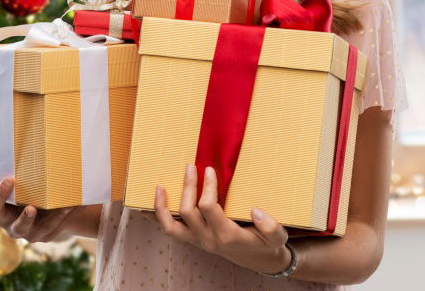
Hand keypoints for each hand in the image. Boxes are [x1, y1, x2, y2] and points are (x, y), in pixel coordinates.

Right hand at [0, 152, 77, 242]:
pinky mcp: (47, 235)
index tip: (9, 179)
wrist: (38, 210)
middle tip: (31, 207)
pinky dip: (64, 215)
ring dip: (54, 218)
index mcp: (0, 214)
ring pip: (41, 229)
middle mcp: (13, 227)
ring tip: (61, 206)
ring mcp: (31, 234)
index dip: (0, 195)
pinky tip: (73, 204)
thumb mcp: (4, 184)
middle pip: (17, 227)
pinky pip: (56, 227)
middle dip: (25, 219)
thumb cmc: (16, 194)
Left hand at [155, 163, 291, 274]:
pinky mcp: (191, 239)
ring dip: (163, 205)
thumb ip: (271, 226)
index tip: (209, 170)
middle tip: (190, 166)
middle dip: (188, 186)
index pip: (208, 207)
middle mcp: (207, 240)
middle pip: (188, 211)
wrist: (257, 258)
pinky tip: (147, 206)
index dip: (206, 186)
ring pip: (171, 225)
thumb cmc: (266, 243)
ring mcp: (197, 241)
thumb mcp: (277, 236)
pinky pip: (169, 230)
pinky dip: (157, 217)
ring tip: (159, 186)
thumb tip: (256, 211)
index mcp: (226, 235)